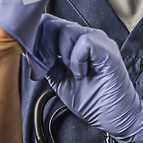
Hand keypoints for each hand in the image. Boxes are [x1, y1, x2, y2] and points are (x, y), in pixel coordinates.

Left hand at [33, 14, 142, 142]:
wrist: (115, 118)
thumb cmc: (92, 100)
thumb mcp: (59, 80)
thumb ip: (46, 63)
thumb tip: (27, 50)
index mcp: (74, 41)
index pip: (48, 24)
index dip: (36, 39)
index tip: (34, 62)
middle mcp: (86, 35)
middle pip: (54, 23)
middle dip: (43, 47)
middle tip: (45, 68)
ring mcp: (98, 41)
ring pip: (67, 29)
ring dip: (61, 54)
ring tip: (70, 73)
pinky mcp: (108, 50)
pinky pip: (85, 42)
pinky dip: (77, 60)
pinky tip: (81, 73)